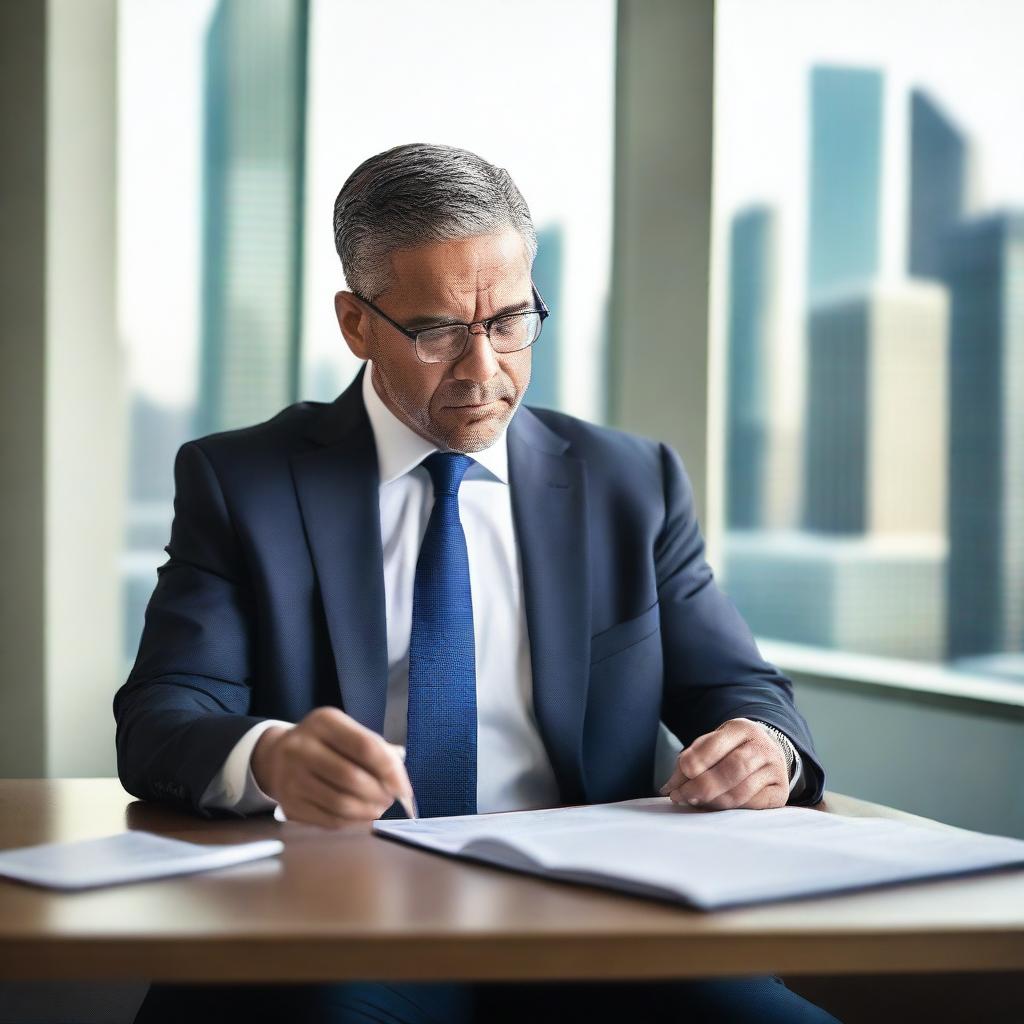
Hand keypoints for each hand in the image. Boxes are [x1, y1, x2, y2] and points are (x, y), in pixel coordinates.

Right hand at [251, 707, 412, 827]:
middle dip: (379, 794)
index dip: (390, 770)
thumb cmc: (323, 743)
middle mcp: (302, 747)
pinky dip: (352, 822)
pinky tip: (361, 816)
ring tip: (378, 808)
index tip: (404, 787)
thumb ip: (375, 748)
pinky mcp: (289, 804)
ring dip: (367, 811)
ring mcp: (292, 777)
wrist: (275, 756)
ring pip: (340, 803)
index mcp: (324, 722)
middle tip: (391, 799)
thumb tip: (400, 772)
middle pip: (352, 778)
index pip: (365, 746)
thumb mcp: (346, 732)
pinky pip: (328, 820)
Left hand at [658, 718, 787, 810]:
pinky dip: (731, 810)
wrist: (767, 751)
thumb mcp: (711, 745)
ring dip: (713, 801)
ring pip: (741, 791)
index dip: (692, 766)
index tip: (675, 784)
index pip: (712, 747)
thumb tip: (668, 788)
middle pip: (730, 770)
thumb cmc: (731, 749)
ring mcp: (775, 768)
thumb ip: (690, 761)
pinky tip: (717, 807)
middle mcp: (762, 745)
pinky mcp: (781, 791)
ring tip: (695, 803)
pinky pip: (753, 806)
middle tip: (681, 797)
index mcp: (741, 728)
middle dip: (701, 787)